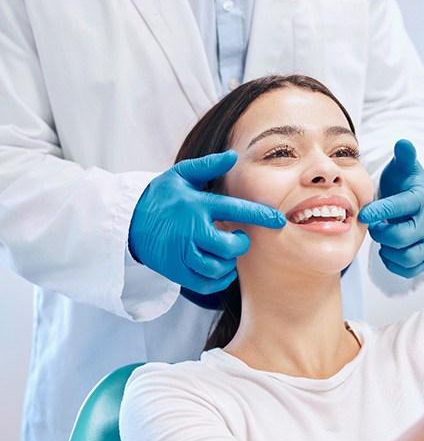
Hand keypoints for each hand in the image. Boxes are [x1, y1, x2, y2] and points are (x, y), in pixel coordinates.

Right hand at [129, 150, 285, 293]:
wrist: (127, 221)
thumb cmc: (160, 196)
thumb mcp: (180, 175)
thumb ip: (208, 166)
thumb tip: (233, 156)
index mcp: (196, 205)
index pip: (235, 210)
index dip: (260, 215)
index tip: (279, 221)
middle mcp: (190, 231)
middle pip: (229, 246)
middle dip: (241, 244)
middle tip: (239, 238)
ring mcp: (181, 253)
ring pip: (217, 267)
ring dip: (230, 263)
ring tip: (227, 253)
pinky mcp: (175, 271)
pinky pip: (205, 284)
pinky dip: (219, 280)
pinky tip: (222, 269)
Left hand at [358, 140, 423, 278]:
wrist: (420, 202)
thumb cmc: (406, 185)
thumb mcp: (404, 168)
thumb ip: (403, 157)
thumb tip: (403, 143)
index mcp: (422, 199)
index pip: (402, 207)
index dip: (381, 211)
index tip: (363, 213)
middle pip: (404, 236)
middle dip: (382, 233)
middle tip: (373, 226)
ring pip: (410, 256)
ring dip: (389, 250)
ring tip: (382, 238)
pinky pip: (411, 269)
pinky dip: (395, 264)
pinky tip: (387, 250)